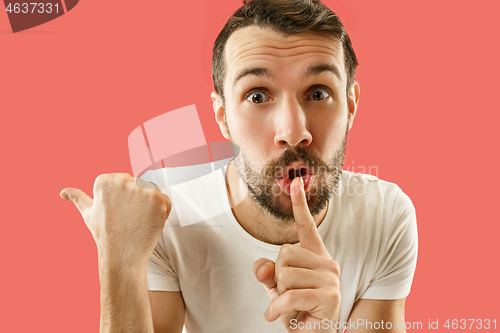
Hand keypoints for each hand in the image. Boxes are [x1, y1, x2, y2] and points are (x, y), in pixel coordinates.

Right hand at [60, 173, 171, 264]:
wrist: (121, 256)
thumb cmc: (105, 235)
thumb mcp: (88, 214)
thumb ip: (78, 199)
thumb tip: (63, 192)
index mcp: (104, 180)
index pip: (125, 181)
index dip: (125, 199)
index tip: (119, 213)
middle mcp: (121, 180)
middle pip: (140, 185)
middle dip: (139, 201)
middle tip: (129, 220)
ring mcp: (140, 188)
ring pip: (154, 192)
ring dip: (151, 206)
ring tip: (138, 222)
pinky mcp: (157, 198)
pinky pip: (166, 202)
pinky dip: (163, 213)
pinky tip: (150, 223)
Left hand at [253, 177, 339, 331]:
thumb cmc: (298, 310)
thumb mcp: (277, 288)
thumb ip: (268, 273)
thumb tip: (262, 267)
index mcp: (316, 256)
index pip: (307, 226)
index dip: (300, 204)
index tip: (296, 183)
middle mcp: (327, 263)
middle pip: (284, 254)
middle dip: (277, 277)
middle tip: (286, 295)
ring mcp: (331, 279)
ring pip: (285, 274)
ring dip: (278, 295)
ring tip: (289, 306)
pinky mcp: (329, 296)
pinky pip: (289, 295)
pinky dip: (277, 308)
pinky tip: (277, 315)